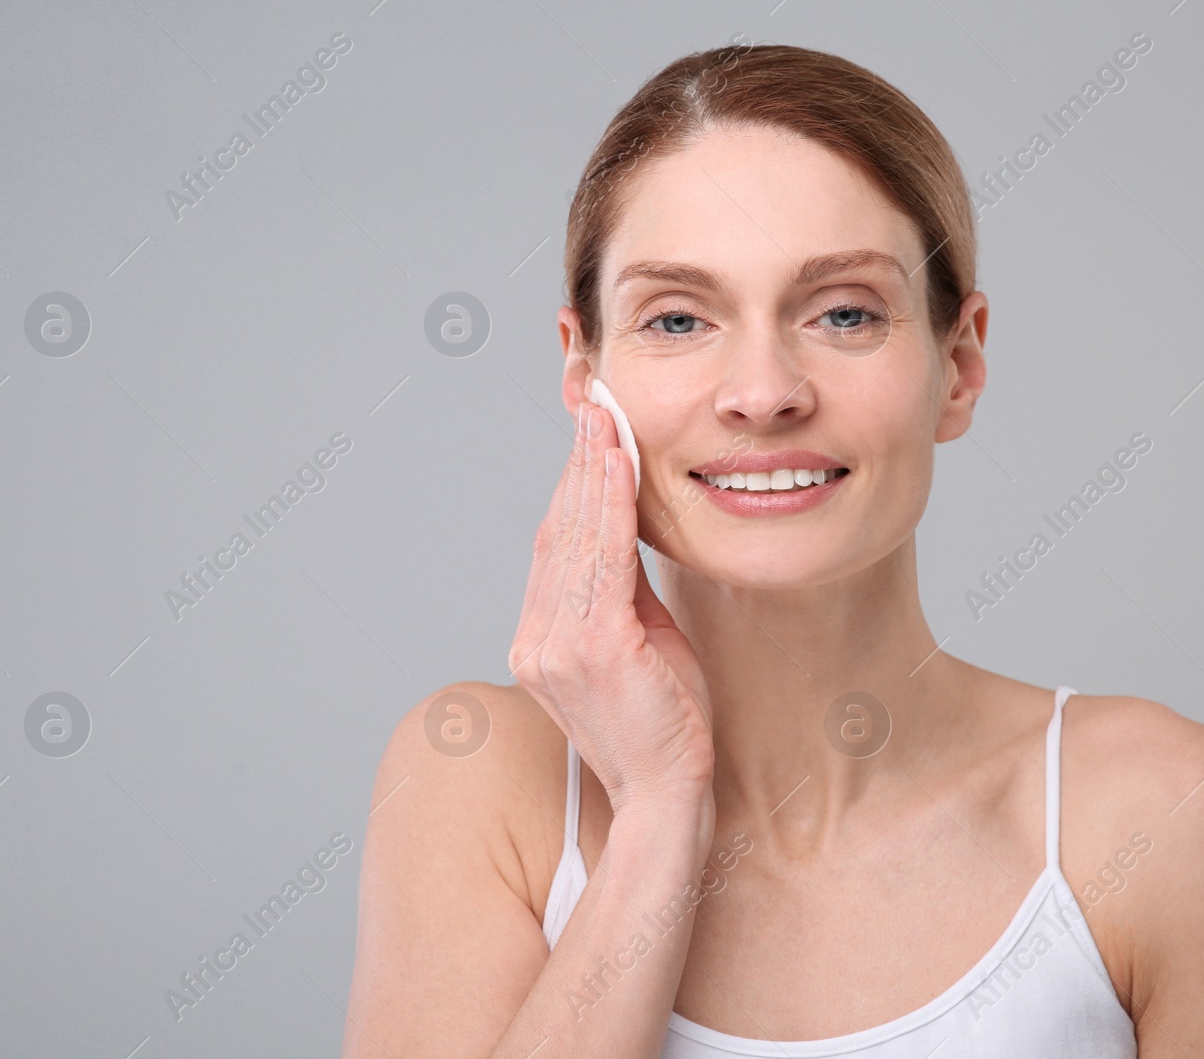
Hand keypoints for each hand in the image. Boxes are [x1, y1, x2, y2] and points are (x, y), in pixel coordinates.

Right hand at [509, 400, 714, 815]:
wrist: (667, 797)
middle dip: (579, 464)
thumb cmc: (663, 728)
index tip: (591, 438)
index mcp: (540, 642)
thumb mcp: (641, 647)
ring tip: (605, 418)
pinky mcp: (593, 646)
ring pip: (578, 536)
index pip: (556, 547)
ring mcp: (557, 644)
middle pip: (559, 531)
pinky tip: (619, 464)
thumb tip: (631, 538)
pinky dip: (612, 505)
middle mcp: (536, 640)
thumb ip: (624, 595)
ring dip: (594, 470)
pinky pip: (604, 557)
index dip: (572, 488)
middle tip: (594, 407)